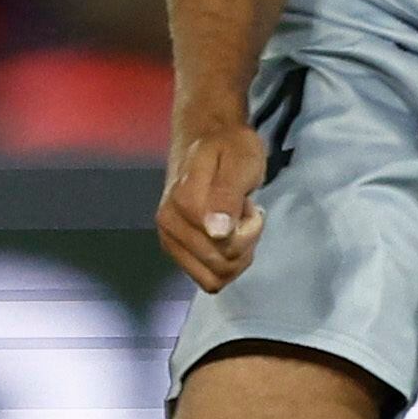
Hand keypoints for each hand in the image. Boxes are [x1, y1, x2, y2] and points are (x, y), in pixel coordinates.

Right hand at [159, 114, 270, 291]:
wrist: (207, 138)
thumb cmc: (229, 147)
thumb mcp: (239, 160)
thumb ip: (227, 194)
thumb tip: (216, 232)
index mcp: (182, 203)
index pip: (224, 244)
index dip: (248, 227)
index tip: (246, 201)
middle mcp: (169, 226)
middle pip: (220, 265)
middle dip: (244, 242)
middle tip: (243, 211)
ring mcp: (170, 241)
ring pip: (215, 278)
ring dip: (236, 255)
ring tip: (235, 223)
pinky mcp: (176, 251)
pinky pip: (208, 279)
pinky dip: (226, 264)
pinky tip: (228, 236)